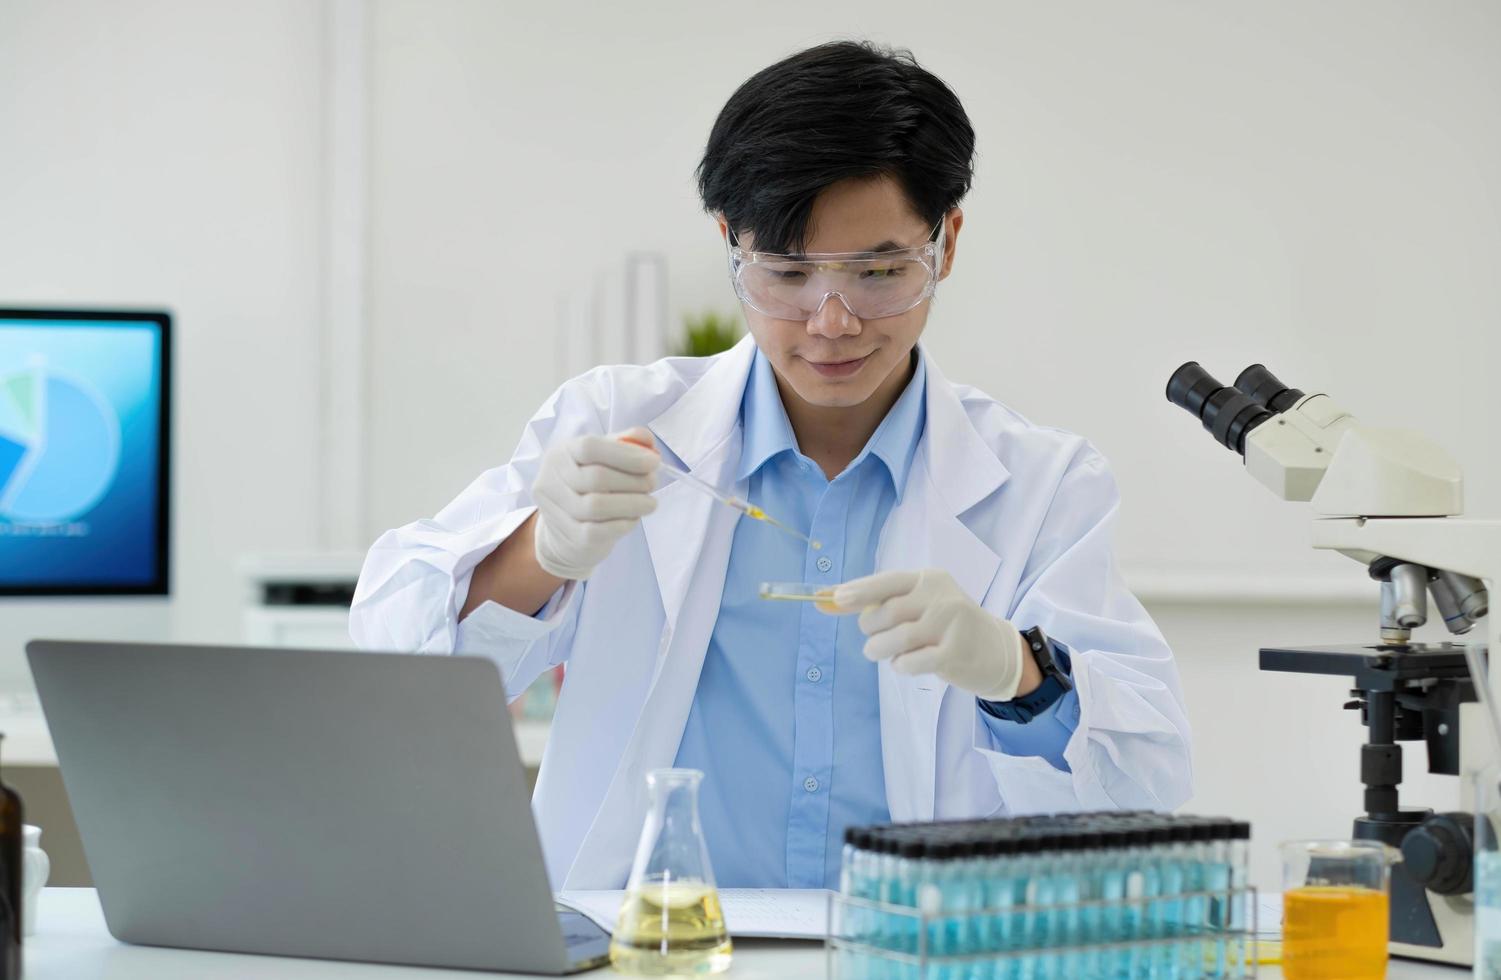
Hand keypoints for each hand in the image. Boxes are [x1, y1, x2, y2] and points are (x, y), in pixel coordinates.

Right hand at [532, 426, 659, 579]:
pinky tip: (633, 518)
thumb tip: (646, 439)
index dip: (626, 454)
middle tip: (652, 483)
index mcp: (561, 454)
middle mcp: (551, 479)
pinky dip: (623, 524)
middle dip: (634, 480)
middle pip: (597, 477)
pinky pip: (598, 531)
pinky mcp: (568, 536)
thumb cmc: (589, 488)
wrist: (565, 532)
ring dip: (633, 504)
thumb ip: (625, 445)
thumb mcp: (603, 460)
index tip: (653, 461)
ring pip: (597, 506)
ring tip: (649, 503)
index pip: (590, 447)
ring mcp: (555, 510)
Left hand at [833, 569, 1026, 700]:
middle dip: (871, 629)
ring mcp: (950, 625)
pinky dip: (900, 666)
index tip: (835, 599)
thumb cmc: (947, 625)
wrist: (996, 651)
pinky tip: (906, 664)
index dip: (860, 591)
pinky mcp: (954, 654)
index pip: (888, 582)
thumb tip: (828, 600)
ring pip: (896, 639)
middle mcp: (940, 597)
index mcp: (929, 579)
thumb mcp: (922, 603)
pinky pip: (910, 662)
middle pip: (887, 612)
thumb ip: (882, 602)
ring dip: (879, 649)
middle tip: (876, 636)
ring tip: (880, 652)